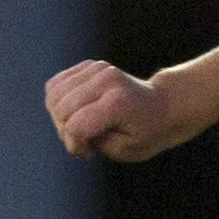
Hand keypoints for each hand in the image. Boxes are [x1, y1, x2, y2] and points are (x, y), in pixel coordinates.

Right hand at [45, 60, 181, 161]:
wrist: (164, 106)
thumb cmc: (148, 133)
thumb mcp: (126, 150)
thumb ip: (94, 141)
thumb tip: (68, 128)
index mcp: (117, 103)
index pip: (75, 126)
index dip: (75, 145)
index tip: (90, 153)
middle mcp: (106, 80)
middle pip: (61, 109)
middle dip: (66, 132)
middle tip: (86, 143)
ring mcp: (98, 68)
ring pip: (54, 94)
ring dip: (60, 117)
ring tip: (80, 128)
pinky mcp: (90, 65)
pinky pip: (56, 84)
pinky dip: (60, 102)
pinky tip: (78, 112)